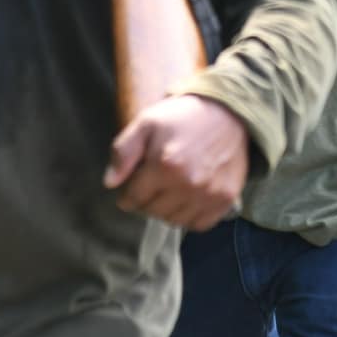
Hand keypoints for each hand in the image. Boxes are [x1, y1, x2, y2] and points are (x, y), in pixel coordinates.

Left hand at [104, 95, 249, 231]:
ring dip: (166, 211)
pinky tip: (187, 200)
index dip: (127, 195)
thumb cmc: (182, 116)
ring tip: (168, 193)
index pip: (134, 198)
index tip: (129, 190)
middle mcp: (189, 184)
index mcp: (165, 165)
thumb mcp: (146, 123)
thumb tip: (110, 183)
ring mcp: (209, 194)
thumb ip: (123, 152)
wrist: (226, 112)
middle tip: (150, 188)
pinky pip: (199, 224)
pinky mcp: (226, 199)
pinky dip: (189, 217)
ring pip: (174, 221)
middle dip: (146, 202)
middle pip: (153, 211)